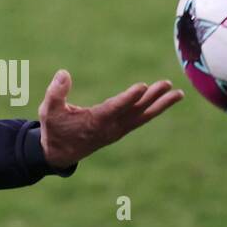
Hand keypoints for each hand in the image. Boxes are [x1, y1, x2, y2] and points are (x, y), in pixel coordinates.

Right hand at [38, 70, 183, 168]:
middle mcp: (110, 128)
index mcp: (94, 122)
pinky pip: (140, 119)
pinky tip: (165, 100)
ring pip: (142, 116)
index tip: (142, 87)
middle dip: (152, 98)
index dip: (128, 98)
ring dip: (160, 104)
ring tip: (177, 93)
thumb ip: (56, 92)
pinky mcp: (120, 130)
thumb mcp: (48, 110)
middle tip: (167, 85)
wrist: (59, 152)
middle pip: (135, 112)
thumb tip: (64, 73)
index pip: (114, 108)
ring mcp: (117, 131)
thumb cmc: (54, 128)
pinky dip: (153, 109)